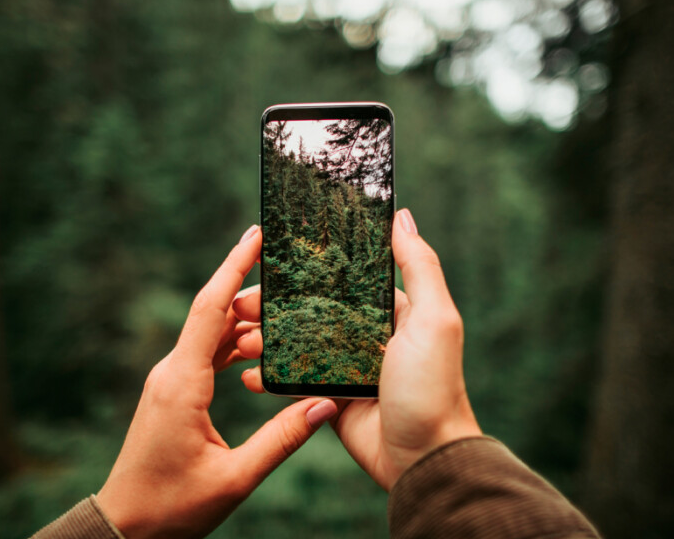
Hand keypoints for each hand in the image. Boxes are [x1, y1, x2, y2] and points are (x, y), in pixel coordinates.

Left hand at [96, 225, 337, 536]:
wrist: (125, 525)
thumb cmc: (172, 507)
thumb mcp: (234, 478)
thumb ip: (282, 440)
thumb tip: (324, 404)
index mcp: (183, 383)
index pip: (211, 309)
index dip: (234, 266)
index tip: (256, 233)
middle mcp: (172, 372)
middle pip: (213, 313)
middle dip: (250, 288)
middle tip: (292, 272)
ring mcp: (170, 381)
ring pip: (210, 334)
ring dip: (244, 319)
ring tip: (285, 306)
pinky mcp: (173, 394)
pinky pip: (205, 354)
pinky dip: (233, 343)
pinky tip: (259, 346)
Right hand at [240, 209, 481, 489]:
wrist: (423, 458)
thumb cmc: (433, 386)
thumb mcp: (435, 319)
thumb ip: (419, 267)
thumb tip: (402, 215)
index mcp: (392, 310)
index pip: (342, 277)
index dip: (306, 267)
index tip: (269, 259)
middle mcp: (367, 334)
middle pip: (310, 307)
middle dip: (273, 304)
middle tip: (241, 305)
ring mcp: (347, 366)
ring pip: (296, 341)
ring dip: (264, 338)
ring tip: (238, 339)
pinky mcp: (330, 398)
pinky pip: (293, 379)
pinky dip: (269, 375)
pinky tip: (248, 373)